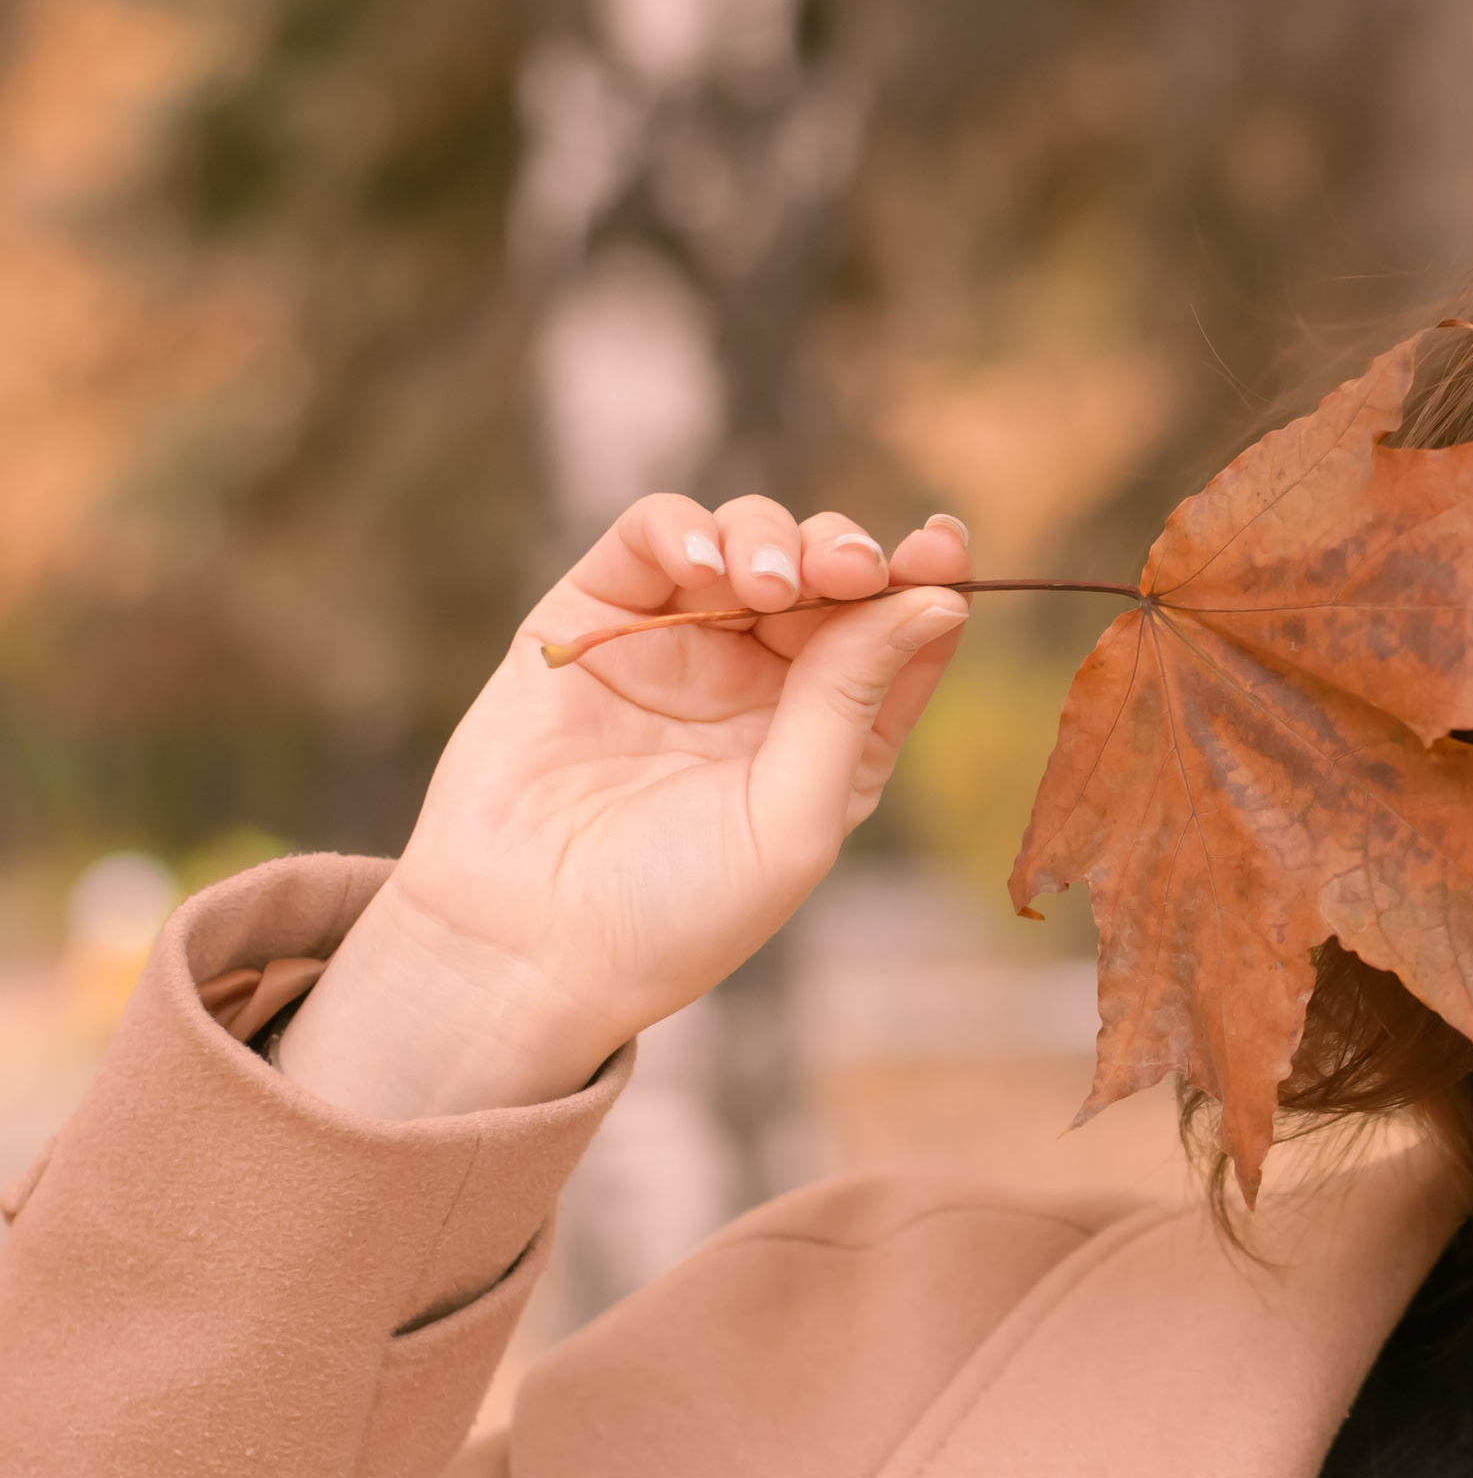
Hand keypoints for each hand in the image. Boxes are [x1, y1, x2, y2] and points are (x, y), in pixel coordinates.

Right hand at [274, 496, 972, 1119]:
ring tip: (768, 582)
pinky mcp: (594, 617)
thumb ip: (854, 699)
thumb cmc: (676, 913)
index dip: (925, 577)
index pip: (898, 633)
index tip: (941, 549)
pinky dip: (684, 528)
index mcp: (834, 735)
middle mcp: (763, 681)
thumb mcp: (795, 815)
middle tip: (849, 570)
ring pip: (748, 538)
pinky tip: (702, 566)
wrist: (525, 948)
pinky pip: (650, 537)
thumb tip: (938, 599)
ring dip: (772, 538)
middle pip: (829, 572)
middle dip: (848, 553)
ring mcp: (679, 642)